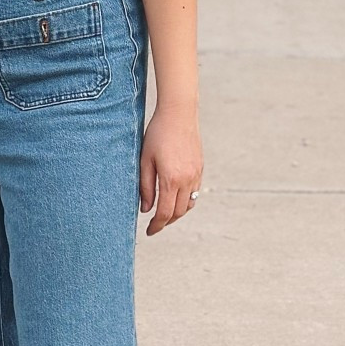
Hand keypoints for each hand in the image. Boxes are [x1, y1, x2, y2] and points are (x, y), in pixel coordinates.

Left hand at [139, 100, 201, 235]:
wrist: (179, 114)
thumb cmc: (157, 134)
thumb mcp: (145, 160)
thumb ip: (144, 186)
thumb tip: (145, 209)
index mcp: (171, 179)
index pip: (164, 213)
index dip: (156, 226)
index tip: (149, 231)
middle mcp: (187, 180)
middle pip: (178, 212)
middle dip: (166, 222)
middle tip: (155, 225)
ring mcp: (195, 174)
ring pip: (188, 204)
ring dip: (177, 213)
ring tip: (164, 214)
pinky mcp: (200, 168)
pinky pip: (195, 192)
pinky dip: (185, 201)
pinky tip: (175, 198)